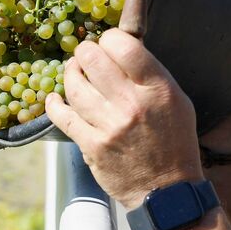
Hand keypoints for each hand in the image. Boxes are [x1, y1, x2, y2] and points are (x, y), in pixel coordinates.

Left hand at [46, 29, 203, 208]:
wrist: (167, 191)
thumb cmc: (173, 142)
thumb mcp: (176, 100)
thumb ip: (150, 74)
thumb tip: (120, 49)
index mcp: (158, 89)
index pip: (124, 46)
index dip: (109, 38)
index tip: (106, 43)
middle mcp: (133, 104)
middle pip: (92, 59)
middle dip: (84, 52)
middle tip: (85, 56)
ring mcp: (110, 125)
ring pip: (74, 85)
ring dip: (70, 74)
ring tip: (73, 72)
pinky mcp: (92, 145)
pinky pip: (62, 116)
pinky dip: (54, 103)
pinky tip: (54, 98)